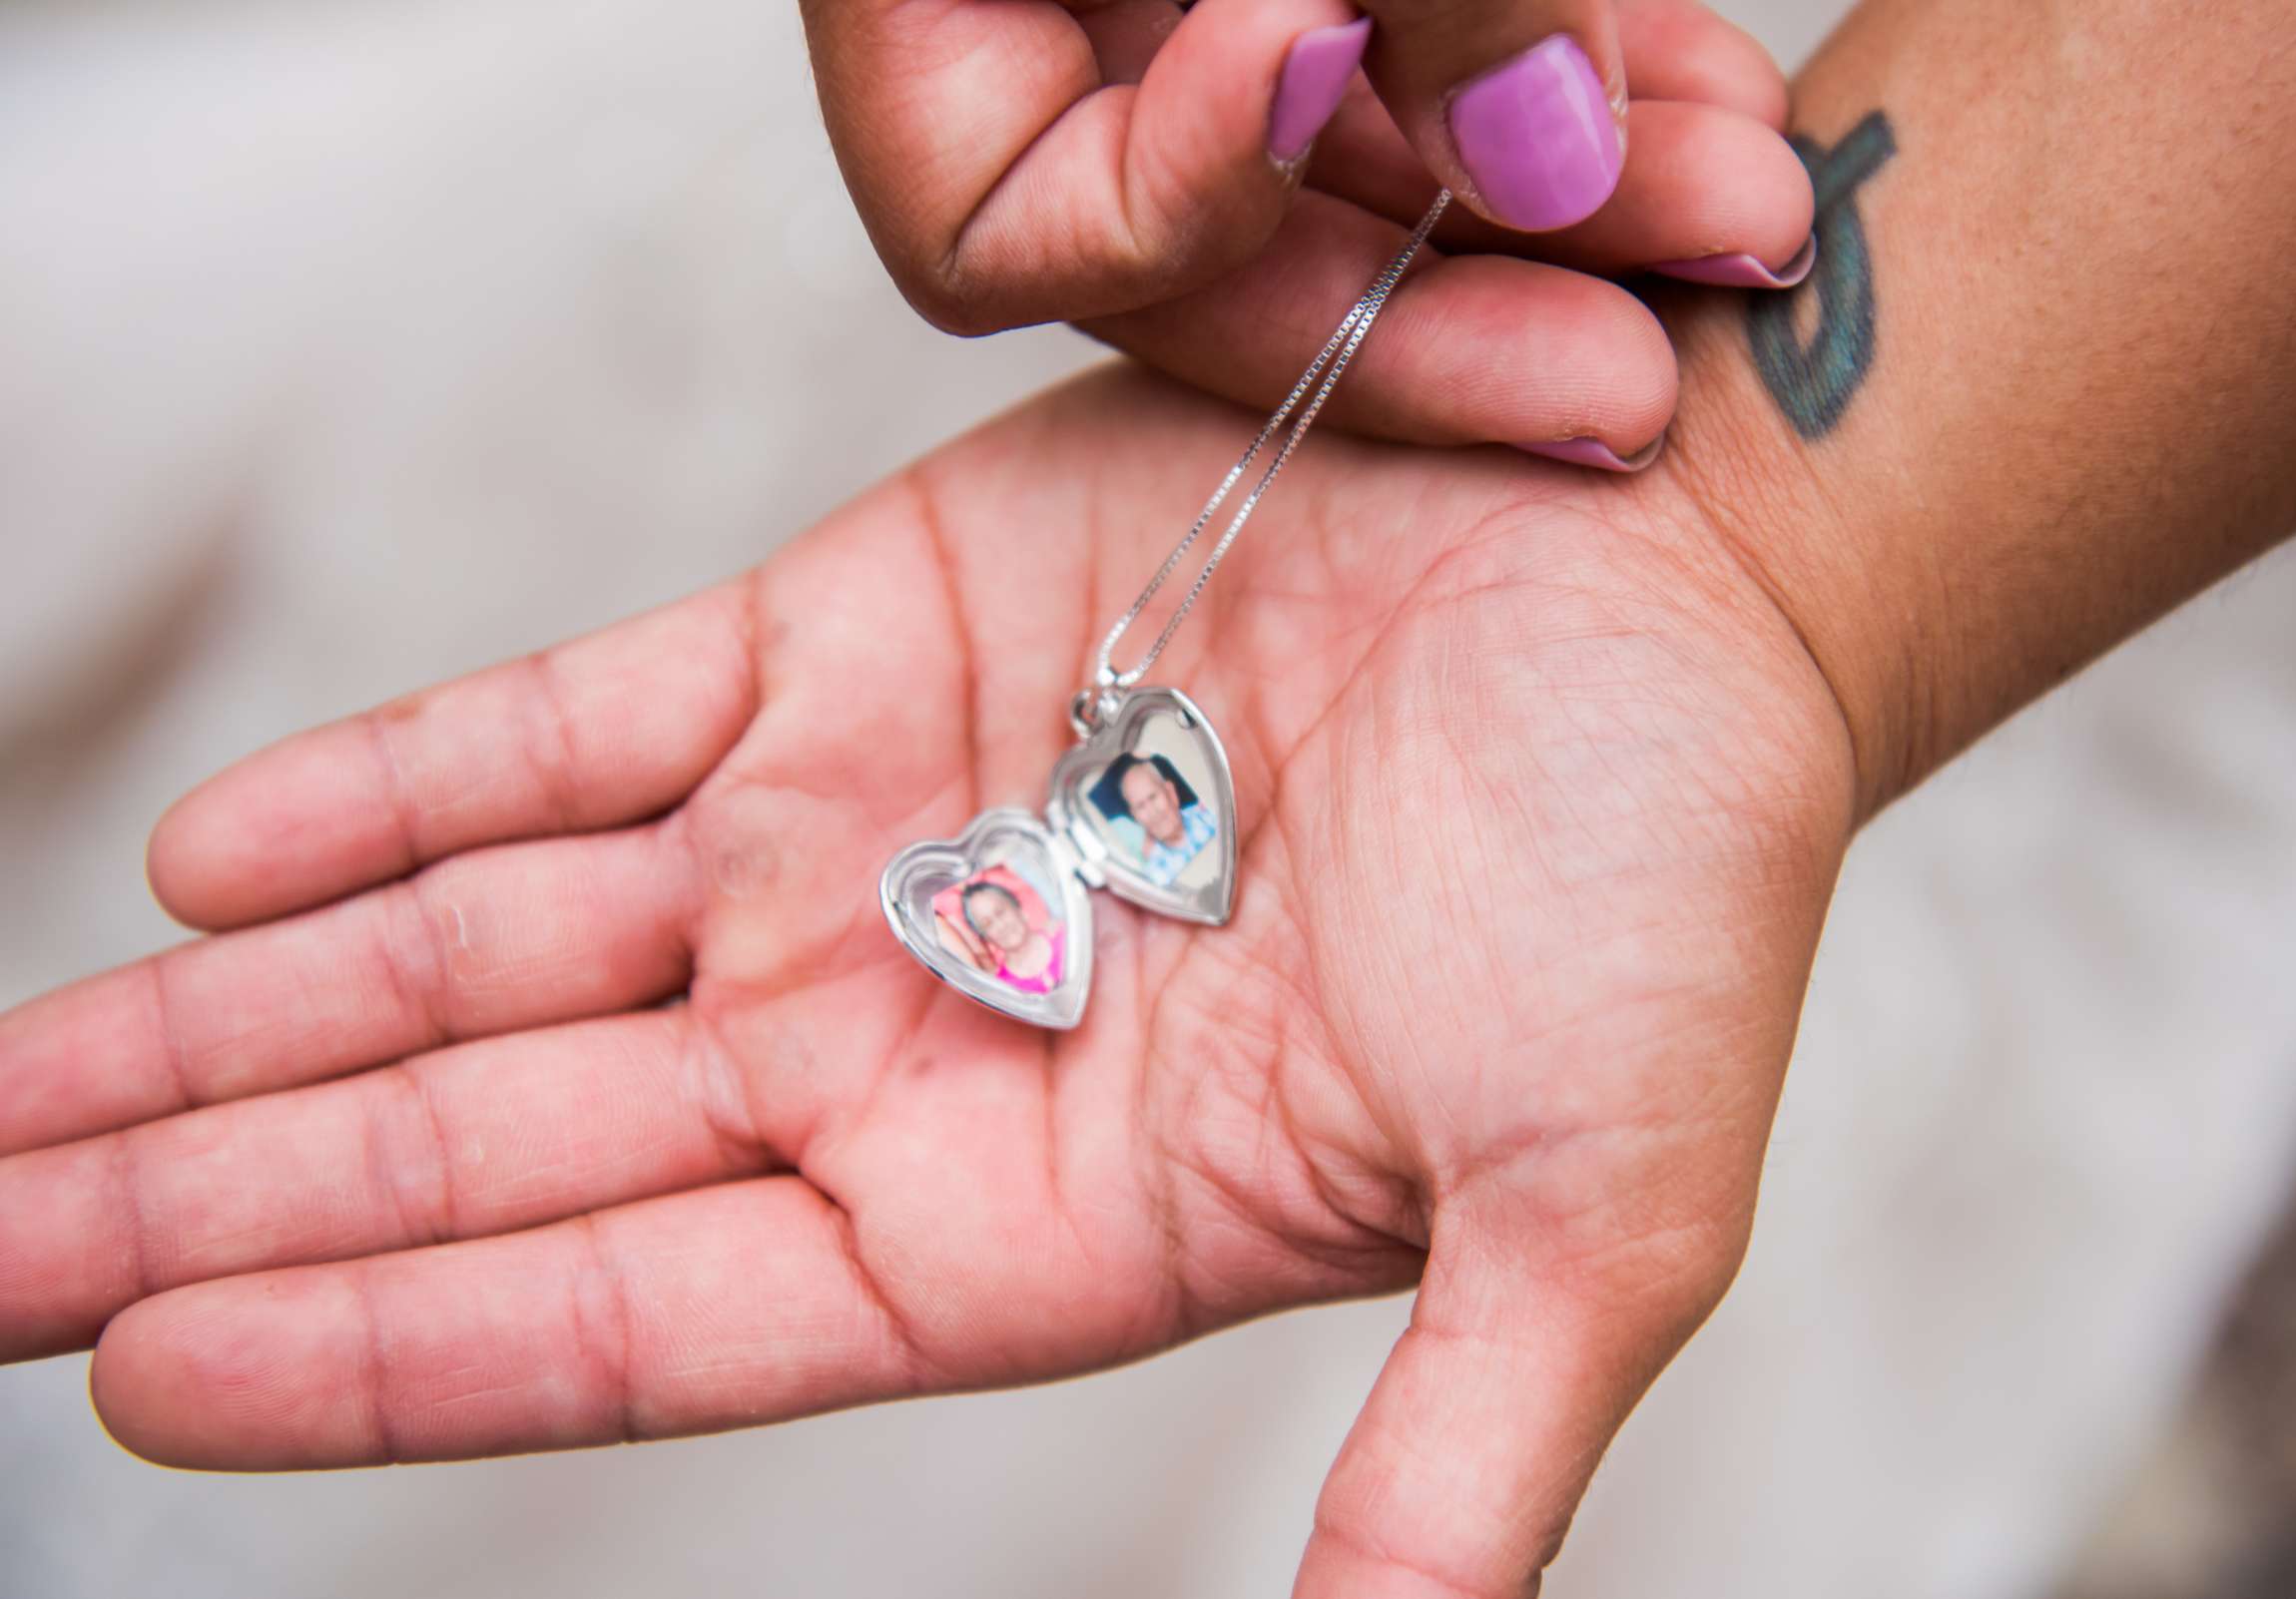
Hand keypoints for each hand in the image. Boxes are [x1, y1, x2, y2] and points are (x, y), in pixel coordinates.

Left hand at [0, 364, 1852, 1595]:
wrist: (1681, 564)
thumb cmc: (1678, 887)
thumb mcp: (1598, 1216)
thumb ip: (1454, 1475)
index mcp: (1043, 1218)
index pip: (657, 1321)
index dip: (402, 1356)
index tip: (136, 1388)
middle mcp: (909, 1040)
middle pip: (508, 1149)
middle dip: (227, 1205)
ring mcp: (862, 835)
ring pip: (489, 946)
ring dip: (245, 1019)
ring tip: (9, 1092)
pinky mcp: (855, 634)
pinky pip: (577, 723)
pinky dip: (403, 786)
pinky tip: (226, 860)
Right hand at [805, 0, 1816, 457]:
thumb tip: (1541, 162)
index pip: (990, 232)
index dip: (1185, 213)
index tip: (1327, 59)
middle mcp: (1044, 25)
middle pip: (1226, 244)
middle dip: (1475, 260)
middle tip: (1716, 254)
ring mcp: (1180, 11)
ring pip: (1359, 167)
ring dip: (1571, 176)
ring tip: (1752, 193)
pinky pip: (1425, 70)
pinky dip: (1564, 76)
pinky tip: (1708, 100)